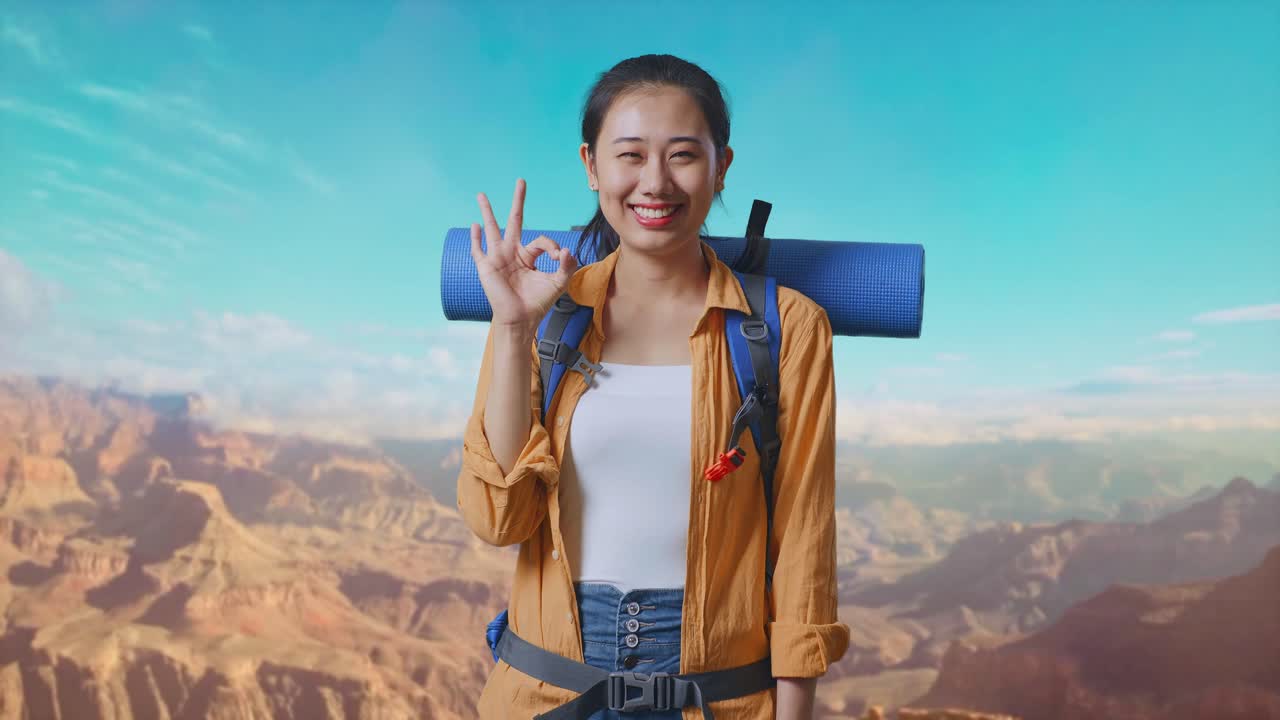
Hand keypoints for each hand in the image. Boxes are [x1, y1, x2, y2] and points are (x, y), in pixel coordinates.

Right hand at [470, 178, 578, 332]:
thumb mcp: (558, 282)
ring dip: (487, 212)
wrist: (521, 320)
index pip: (541, 240)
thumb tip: (568, 250)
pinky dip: (475, 238)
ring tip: (481, 195)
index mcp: (529, 255)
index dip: (553, 247)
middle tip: (521, 181)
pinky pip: (478, 250)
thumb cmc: (538, 303)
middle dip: (518, 201)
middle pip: (515, 221)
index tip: (559, 258)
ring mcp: (498, 258)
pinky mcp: (486, 267)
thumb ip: (567, 266)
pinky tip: (474, 225)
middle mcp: (512, 252)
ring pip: (492, 229)